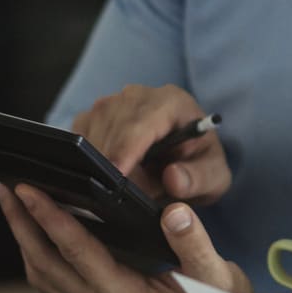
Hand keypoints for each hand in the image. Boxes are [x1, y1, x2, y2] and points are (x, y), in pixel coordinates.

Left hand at [0, 179, 259, 292]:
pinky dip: (38, 251)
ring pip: (43, 274)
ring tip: (12, 200)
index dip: (51, 219)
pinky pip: (54, 279)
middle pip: (46, 263)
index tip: (30, 190)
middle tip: (4, 185)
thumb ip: (195, 244)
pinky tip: (37, 228)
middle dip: (21, 223)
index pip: (79, 253)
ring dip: (24, 237)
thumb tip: (174, 212)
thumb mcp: (217, 276)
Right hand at [70, 83, 230, 204]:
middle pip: (111, 128)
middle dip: (115, 165)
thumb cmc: (198, 165)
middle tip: (126, 196)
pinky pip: (78, 137)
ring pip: (92, 133)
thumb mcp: (213, 178)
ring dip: (101, 164)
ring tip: (125, 185)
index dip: (126, 150)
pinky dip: (86, 159)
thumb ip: (198, 179)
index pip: (141, 123)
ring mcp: (112, 102)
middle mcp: (138, 96)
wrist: (185, 157)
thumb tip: (173, 178)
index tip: (117, 176)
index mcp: (171, 102)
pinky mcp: (93, 115)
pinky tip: (105, 174)